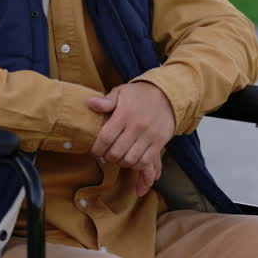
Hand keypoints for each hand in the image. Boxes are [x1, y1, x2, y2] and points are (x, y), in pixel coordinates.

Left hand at [88, 81, 175, 196]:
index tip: (94, 151)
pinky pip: (145, 161)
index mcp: (124, 114)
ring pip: (130, 160)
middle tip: (106, 155)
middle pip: (116, 152)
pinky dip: (136, 165)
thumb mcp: (121, 92)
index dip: (96, 149)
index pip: (105, 138)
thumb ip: (106, 101)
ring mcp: (149, 135)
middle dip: (107, 157)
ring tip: (118, 157)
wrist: (167, 95)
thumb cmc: (139, 95)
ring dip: (121, 162)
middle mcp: (137, 126)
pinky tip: (131, 159)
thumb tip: (90, 103)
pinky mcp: (159, 142)